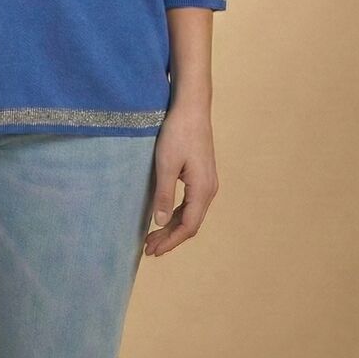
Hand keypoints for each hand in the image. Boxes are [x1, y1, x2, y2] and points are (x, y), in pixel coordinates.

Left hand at [144, 100, 218, 256]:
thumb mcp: (166, 164)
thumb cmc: (178, 133)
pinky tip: (163, 216)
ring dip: (172, 226)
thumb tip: (160, 223)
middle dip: (170, 237)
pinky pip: (190, 202)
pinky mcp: (202, 175)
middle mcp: (209, 190)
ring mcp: (207, 182)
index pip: (188, 226)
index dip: (170, 241)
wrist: (192, 107)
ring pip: (190, 213)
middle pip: (190, 223)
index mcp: (203, 190)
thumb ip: (163, 194)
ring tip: (153, 237)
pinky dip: (176, 213)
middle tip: (149, 248)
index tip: (152, 250)